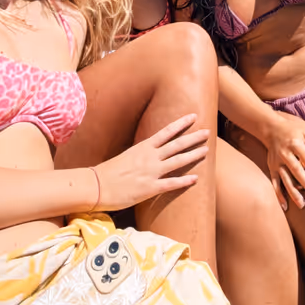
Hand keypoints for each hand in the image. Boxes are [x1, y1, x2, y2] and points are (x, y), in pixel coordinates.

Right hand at [93, 114, 209, 210]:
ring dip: (193, 155)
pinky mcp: (150, 188)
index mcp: (143, 147)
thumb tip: (149, 152)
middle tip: (208, 132)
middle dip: (194, 138)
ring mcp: (151, 172)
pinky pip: (171, 183)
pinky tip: (196, 179)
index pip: (166, 132)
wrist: (96, 185)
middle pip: (177, 145)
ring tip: (206, 151)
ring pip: (178, 161)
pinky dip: (185, 181)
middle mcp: (150, 157)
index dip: (181, 123)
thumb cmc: (108, 171)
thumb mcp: (126, 156)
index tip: (194, 116)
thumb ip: (140, 154)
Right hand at [262, 109, 304, 210]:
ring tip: (302, 205)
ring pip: (285, 180)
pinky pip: (275, 183)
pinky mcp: (271, 168)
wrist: (271, 127)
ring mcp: (277, 162)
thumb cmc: (294, 130)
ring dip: (293, 193)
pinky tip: (285, 207)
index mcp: (295, 143)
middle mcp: (285, 153)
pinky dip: (279, 195)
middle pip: (297, 171)